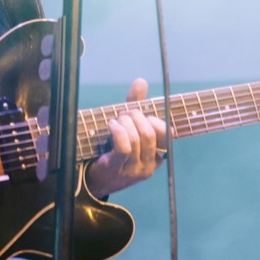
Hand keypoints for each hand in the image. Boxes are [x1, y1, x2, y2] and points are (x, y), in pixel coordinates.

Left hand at [85, 78, 166, 197]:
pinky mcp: (117, 169)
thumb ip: (135, 105)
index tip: (139, 114)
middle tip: (123, 114)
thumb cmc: (111, 149)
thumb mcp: (126, 127)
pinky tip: (112, 125)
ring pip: (136, 138)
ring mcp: (134, 170)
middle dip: (136, 117)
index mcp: (156, 157)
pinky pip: (124, 147)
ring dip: (124, 123)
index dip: (154, 120)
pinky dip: (118, 131)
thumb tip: (141, 81)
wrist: (92, 178)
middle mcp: (148, 165)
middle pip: (149, 134)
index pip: (166, 134)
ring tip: (115, 121)